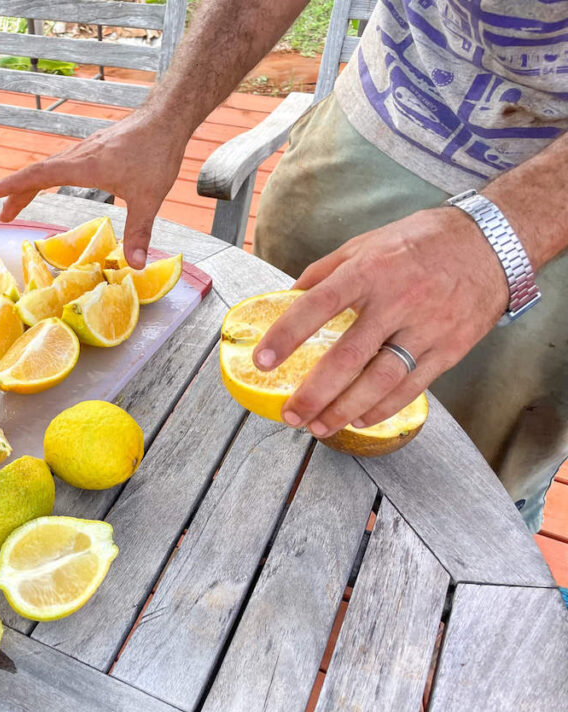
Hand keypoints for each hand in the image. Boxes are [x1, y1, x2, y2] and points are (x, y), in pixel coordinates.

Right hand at [0, 111, 188, 267]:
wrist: (168, 118)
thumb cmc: (156, 153)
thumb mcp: (148, 198)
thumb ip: (139, 232)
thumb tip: (135, 265)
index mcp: (83, 167)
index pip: (39, 176)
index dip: (14, 186)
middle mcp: (80, 156)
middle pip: (38, 173)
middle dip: (17, 193)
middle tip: (2, 213)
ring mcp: (87, 149)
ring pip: (50, 166)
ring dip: (31, 184)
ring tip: (19, 202)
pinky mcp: (97, 147)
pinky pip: (63, 162)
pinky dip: (49, 175)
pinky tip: (55, 182)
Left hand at [254, 206, 508, 436]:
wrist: (492, 242)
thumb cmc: (421, 242)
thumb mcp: (366, 243)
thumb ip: (324, 272)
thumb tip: (286, 297)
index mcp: (368, 270)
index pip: (317, 305)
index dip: (286, 335)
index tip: (262, 361)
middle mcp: (397, 300)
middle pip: (347, 357)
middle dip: (314, 393)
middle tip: (290, 414)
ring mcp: (426, 327)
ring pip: (379, 381)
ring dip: (344, 410)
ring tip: (319, 427)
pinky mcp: (450, 349)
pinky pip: (411, 387)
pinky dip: (382, 409)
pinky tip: (358, 418)